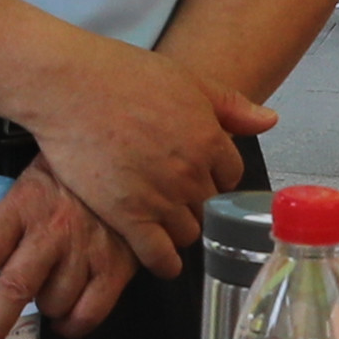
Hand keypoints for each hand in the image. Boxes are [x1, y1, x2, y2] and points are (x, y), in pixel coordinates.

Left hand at [0, 167, 140, 338]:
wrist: (129, 163)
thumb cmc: (67, 179)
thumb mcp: (28, 187)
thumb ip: (4, 222)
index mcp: (22, 205)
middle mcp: (52, 229)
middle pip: (14, 288)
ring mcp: (87, 248)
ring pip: (53, 304)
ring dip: (43, 311)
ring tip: (46, 294)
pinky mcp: (118, 265)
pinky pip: (89, 314)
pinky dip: (72, 325)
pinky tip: (66, 318)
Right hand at [22, 39, 275, 275]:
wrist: (70, 86)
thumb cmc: (122, 76)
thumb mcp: (186, 79)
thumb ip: (230, 105)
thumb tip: (269, 121)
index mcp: (209, 139)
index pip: (230, 177)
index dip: (213, 177)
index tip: (197, 177)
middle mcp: (190, 172)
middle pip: (209, 207)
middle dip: (195, 203)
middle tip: (174, 198)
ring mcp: (160, 197)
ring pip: (188, 233)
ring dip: (179, 230)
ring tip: (161, 221)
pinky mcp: (127, 216)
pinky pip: (159, 256)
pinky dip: (164, 263)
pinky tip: (161, 260)